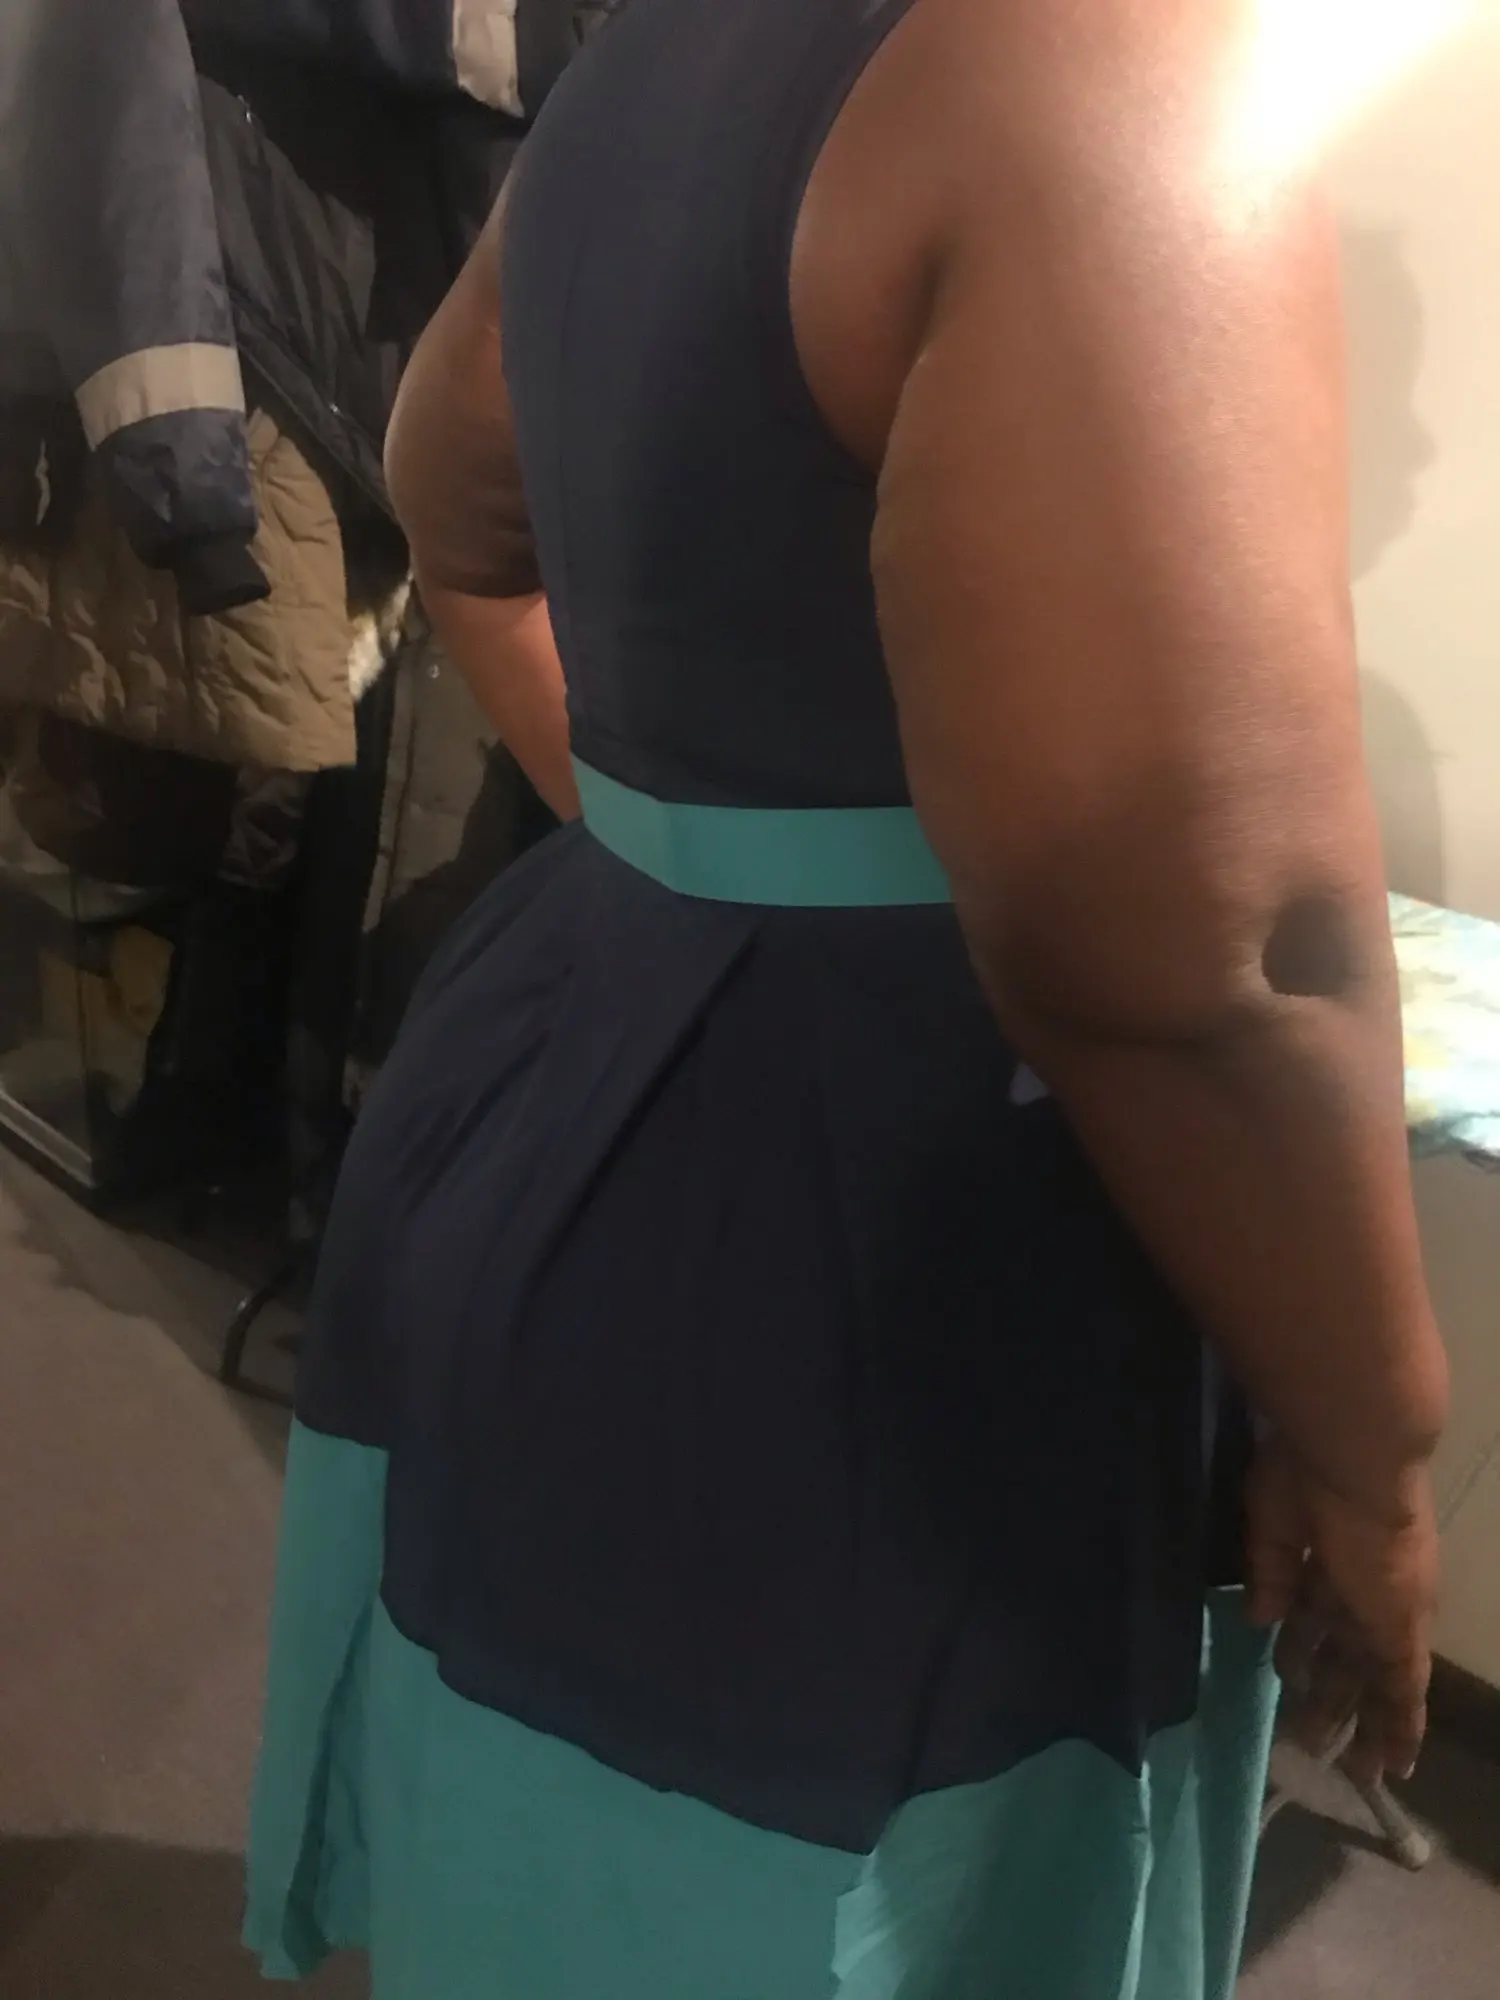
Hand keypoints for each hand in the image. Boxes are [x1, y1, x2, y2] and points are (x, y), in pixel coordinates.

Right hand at [1246, 1439, 1438, 1781]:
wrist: (1353, 1461)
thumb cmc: (1302, 1476)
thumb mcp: (1271, 1523)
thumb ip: (1269, 1571)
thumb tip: (1261, 1618)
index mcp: (1329, 1559)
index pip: (1319, 1616)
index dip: (1305, 1648)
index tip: (1290, 1676)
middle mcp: (1363, 1592)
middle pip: (1347, 1657)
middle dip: (1331, 1698)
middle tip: (1310, 1739)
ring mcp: (1384, 1614)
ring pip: (1373, 1682)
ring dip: (1359, 1724)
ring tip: (1348, 1769)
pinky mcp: (1399, 1635)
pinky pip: (1402, 1694)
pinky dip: (1399, 1729)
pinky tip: (1393, 1765)